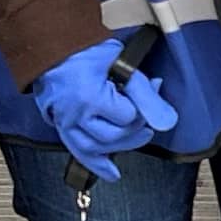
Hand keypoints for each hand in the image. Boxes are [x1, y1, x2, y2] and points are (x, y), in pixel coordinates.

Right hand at [29, 39, 176, 182]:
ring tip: (138, 138)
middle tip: (145, 117)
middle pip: (113, 137)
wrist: (54, 47)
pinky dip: (96, 165)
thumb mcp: (121, 63)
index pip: (128, 117)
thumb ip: (144, 92)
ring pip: (96, 149)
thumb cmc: (85, 50)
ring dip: (121, 147)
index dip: (142, 109)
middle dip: (135, 129)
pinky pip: (78, 152)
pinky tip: (112, 173)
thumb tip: (166, 119)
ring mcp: (66, 123)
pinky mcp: (61, 127)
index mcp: (90, 97)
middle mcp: (75, 115)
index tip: (149, 93)